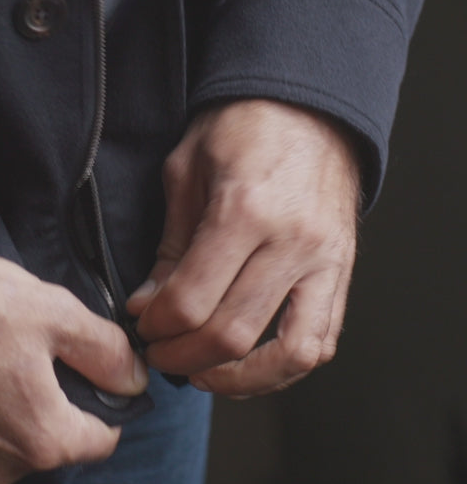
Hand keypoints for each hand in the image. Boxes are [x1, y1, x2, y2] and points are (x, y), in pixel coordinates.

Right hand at [0, 253, 147, 483]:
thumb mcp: (57, 313)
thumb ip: (106, 351)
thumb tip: (135, 378)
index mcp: (43, 439)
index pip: (102, 439)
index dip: (105, 398)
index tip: (88, 363)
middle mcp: (1, 466)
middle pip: (53, 439)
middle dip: (54, 397)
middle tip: (33, 345)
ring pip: (10, 438)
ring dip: (11, 403)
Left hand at [126, 99, 358, 396]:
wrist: (305, 105)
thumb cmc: (241, 126)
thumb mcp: (187, 171)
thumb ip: (171, 243)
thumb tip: (150, 303)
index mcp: (243, 209)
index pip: (192, 300)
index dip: (157, 325)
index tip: (142, 323)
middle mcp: (290, 240)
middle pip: (232, 333)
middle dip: (183, 356)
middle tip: (160, 352)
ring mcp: (324, 259)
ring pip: (287, 353)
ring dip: (237, 379)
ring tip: (203, 373)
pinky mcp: (342, 270)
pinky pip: (322, 339)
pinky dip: (286, 367)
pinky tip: (250, 365)